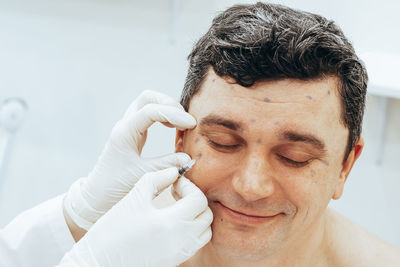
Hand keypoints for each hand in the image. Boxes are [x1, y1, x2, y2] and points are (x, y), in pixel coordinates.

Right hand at [58, 167, 212, 266]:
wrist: (97, 263)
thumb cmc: (111, 231)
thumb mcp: (133, 198)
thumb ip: (156, 179)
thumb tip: (174, 171)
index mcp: (171, 223)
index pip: (199, 200)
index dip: (189, 186)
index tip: (175, 183)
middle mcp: (180, 241)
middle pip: (206, 216)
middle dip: (196, 200)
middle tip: (178, 193)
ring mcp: (179, 254)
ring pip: (204, 232)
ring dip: (197, 216)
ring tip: (178, 208)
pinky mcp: (174, 261)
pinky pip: (195, 244)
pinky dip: (192, 230)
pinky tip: (174, 223)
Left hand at [64, 90, 195, 230]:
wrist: (97, 196)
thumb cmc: (115, 187)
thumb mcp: (143, 177)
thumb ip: (166, 165)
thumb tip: (189, 158)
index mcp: (124, 133)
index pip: (151, 111)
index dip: (174, 114)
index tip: (191, 125)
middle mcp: (125, 126)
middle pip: (148, 98)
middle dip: (169, 103)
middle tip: (186, 120)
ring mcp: (128, 128)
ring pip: (148, 103)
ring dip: (167, 108)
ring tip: (182, 124)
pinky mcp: (133, 134)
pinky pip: (149, 115)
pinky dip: (164, 116)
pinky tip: (173, 129)